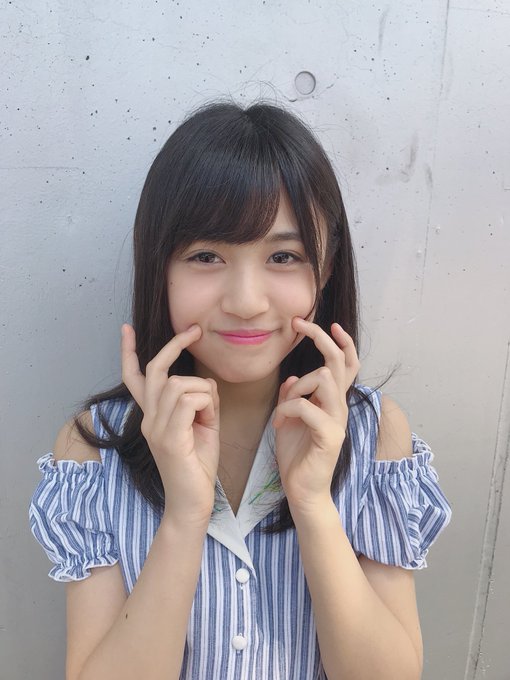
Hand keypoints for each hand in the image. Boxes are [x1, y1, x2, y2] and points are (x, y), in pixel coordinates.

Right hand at [121, 323, 219, 525]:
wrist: (193, 503)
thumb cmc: (198, 465)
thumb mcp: (203, 425)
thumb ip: (201, 401)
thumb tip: (204, 380)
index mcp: (152, 415)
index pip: (134, 378)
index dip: (128, 352)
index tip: (126, 329)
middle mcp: (148, 418)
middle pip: (157, 370)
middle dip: (175, 345)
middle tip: (195, 331)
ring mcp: (155, 428)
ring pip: (178, 384)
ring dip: (203, 391)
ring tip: (210, 415)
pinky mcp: (168, 439)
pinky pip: (188, 401)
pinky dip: (206, 404)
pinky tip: (208, 422)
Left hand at [272, 318, 359, 511]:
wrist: (303, 490)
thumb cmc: (297, 455)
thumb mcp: (289, 419)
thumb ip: (293, 397)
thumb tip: (291, 379)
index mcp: (333, 401)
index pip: (347, 364)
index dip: (342, 342)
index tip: (327, 323)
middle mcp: (340, 407)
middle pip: (338, 362)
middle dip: (320, 337)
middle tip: (299, 324)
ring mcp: (338, 421)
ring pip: (323, 378)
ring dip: (297, 386)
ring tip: (284, 406)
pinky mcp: (330, 436)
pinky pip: (308, 407)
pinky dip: (288, 409)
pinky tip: (279, 423)